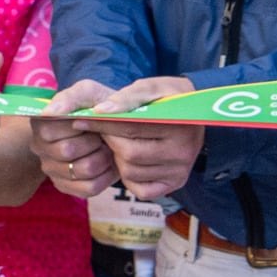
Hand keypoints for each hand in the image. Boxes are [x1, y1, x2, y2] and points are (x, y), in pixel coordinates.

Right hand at [26, 80, 118, 197]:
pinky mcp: (65, 187)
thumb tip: (47, 112)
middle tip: (102, 135)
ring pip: (82, 170)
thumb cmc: (98, 106)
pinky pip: (89, 188)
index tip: (91, 120)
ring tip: (106, 148)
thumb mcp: (88, 92)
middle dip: (94, 142)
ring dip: (103, 158)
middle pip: (67, 151)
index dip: (78, 126)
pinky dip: (106, 176)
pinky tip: (107, 164)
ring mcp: (51, 170)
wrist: (113, 126)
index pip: (50, 130)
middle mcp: (39, 147)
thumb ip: (69, 97)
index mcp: (40, 122)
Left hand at [89, 77, 202, 200]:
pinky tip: (132, 160)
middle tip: (104, 131)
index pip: (131, 128)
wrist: (193, 112)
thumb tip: (100, 111)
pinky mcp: (175, 184)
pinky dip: (129, 177)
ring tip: (121, 143)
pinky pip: (140, 189)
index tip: (84, 119)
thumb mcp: (151, 87)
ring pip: (131, 173)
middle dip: (110, 141)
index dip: (104, 124)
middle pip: (130, 154)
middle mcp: (184, 153)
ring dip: (118, 158)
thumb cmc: (167, 96)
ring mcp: (180, 172)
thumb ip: (126, 97)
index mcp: (179, 126)